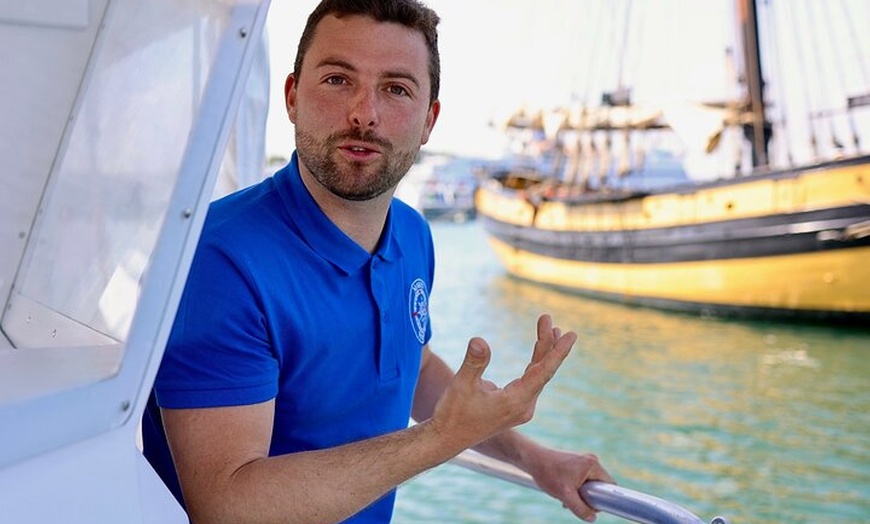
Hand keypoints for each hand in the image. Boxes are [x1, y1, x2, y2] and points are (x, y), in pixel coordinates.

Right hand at [429, 314, 576, 451]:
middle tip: (548, 318)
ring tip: (549, 328)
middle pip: (543, 370)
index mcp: (516, 402)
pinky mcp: (513, 407)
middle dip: (547, 343)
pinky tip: (538, 350)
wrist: (446, 439)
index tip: (571, 335)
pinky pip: (530, 380)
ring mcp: (520, 408)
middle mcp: (524, 406)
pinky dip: (534, 363)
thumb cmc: (453, 413)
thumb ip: (474, 362)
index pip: (544, 371)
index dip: (558, 351)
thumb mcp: (462, 385)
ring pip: (537, 374)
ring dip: (542, 351)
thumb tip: (479, 340)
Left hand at [526, 446, 615, 521]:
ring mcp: (583, 460)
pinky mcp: (576, 463)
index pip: (610, 485)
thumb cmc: (548, 474)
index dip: (604, 498)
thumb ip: (580, 509)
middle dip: (588, 497)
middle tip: (574, 501)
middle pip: (599, 486)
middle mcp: (590, 460)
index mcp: (592, 464)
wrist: (532, 460)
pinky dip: (575, 488)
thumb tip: (592, 518)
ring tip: (565, 496)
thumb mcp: (565, 495)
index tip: (593, 506)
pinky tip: (563, 492)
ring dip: (580, 494)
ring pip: (590, 484)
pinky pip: (582, 480)